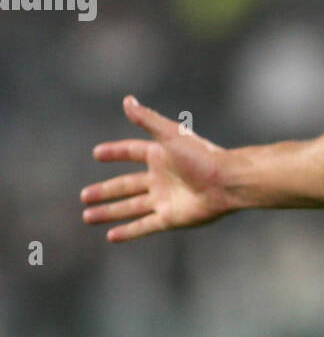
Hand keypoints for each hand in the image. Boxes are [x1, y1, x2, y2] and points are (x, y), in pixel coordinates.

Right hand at [81, 95, 232, 240]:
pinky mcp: (171, 218)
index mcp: (161, 155)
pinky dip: (128, 231)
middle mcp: (161, 178)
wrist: (226, 182)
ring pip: (130, 207)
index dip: (115, 153)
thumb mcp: (170, 135)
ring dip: (109, 212)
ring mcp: (165, 199)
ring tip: (87, 216)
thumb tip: (127, 100)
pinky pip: (144, 226)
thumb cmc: (201, 156)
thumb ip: (148, 119)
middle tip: (84, 196)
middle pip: (126, 185)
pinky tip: (111, 236)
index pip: (132, 152)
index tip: (97, 154)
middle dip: (105, 191)